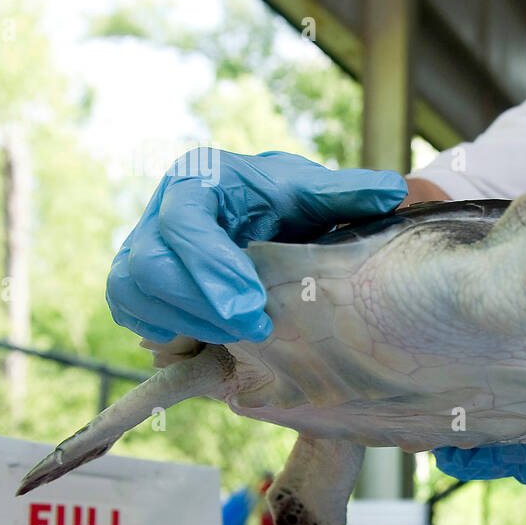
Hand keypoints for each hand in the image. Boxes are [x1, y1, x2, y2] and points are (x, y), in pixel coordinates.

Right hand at [107, 148, 407, 343]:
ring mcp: (141, 249)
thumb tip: (394, 191)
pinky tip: (209, 344)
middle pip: (150, 266)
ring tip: (238, 340)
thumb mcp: (314, 193)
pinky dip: (165, 333)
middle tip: (256, 332)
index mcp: (198, 181)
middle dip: (201, 306)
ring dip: (186, 323)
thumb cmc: (286, 203)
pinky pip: (131, 315)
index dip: (212, 268)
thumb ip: (347, 194)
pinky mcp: (136, 284)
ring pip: (132, 293)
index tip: (252, 306)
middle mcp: (159, 213)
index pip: (185, 224)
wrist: (263, 216)